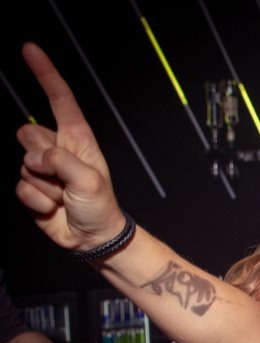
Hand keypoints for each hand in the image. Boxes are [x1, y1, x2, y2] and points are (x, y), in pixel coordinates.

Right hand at [15, 43, 125, 251]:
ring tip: (63, 197)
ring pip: (23, 165)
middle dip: (41, 158)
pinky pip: (20, 188)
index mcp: (77, 139)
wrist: (93, 238)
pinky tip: (53, 208)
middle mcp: (57, 149)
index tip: (29, 49)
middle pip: (27, 133)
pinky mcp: (30, 188)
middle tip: (63, 179)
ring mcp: (42, 169)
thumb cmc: (100, 207)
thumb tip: (34, 157)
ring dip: (44, 186)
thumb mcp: (89, 180)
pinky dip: (37, 201)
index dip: (44, 73)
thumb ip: (61, 161)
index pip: (59, 100)